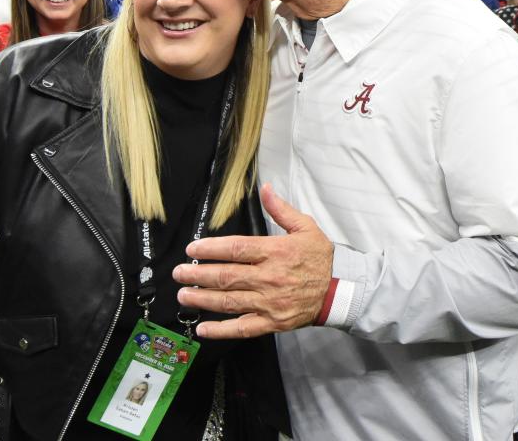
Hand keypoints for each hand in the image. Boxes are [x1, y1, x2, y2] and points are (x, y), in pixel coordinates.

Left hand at [173, 183, 333, 338]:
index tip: (192, 250)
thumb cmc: (320, 258)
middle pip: (226, 276)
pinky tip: (203, 328)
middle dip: (198, 275)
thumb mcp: (305, 227)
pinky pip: (243, 328)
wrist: (339, 290)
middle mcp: (269, 278)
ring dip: (203, 299)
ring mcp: (269, 303)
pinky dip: (221, 330)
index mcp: (275, 252)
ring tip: (183, 295)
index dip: (211, 249)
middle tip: (178, 273)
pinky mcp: (272, 322)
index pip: (236, 249)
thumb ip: (281, 209)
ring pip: (229, 302)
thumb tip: (266, 188)